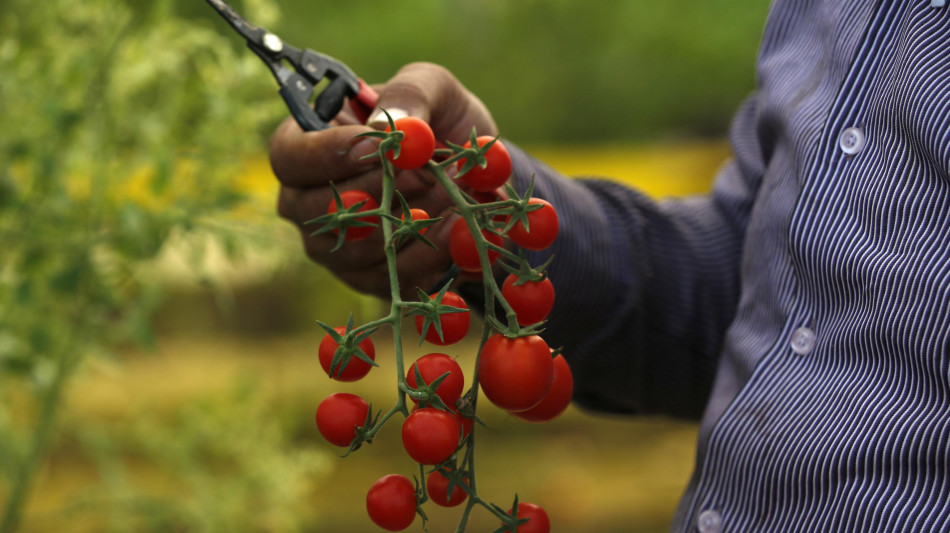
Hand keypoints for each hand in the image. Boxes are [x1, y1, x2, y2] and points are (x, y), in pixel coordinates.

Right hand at [270, 62, 497, 297]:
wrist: (476, 178)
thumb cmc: (439, 123)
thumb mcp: (433, 88)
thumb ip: (410, 94)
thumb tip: (388, 127)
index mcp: (306, 145)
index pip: (289, 156)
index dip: (326, 154)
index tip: (376, 145)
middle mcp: (307, 202)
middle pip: (313, 211)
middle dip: (375, 192)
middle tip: (425, 175)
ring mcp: (335, 247)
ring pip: (354, 250)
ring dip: (407, 223)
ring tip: (450, 195)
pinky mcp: (370, 279)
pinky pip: (389, 277)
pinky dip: (426, 254)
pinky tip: (455, 227)